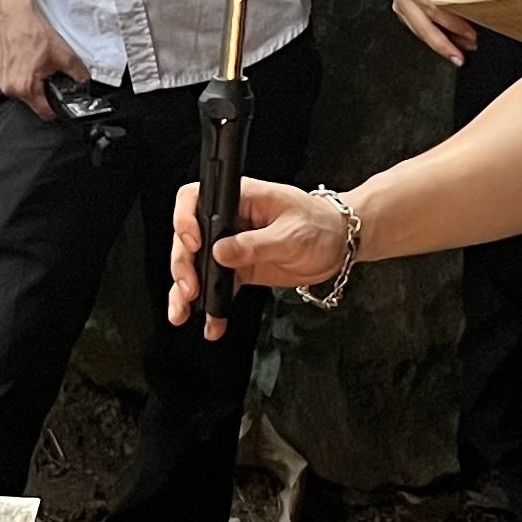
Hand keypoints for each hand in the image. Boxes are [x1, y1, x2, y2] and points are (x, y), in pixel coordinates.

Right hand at [0, 0, 90, 118]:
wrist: (16, 18)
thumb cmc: (33, 34)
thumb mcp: (63, 54)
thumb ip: (78, 73)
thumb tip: (84, 82)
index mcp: (26, 88)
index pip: (44, 114)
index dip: (56, 109)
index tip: (60, 102)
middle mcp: (11, 89)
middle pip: (34, 103)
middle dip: (44, 92)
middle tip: (49, 75)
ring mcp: (2, 82)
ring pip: (24, 93)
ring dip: (33, 85)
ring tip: (37, 66)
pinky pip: (15, 84)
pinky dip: (23, 77)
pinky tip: (28, 63)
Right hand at [166, 177, 351, 337]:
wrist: (338, 244)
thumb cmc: (320, 224)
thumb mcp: (291, 233)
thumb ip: (255, 244)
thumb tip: (221, 251)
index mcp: (239, 199)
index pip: (196, 199)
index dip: (185, 220)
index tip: (193, 244)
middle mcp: (229, 221)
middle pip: (189, 238)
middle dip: (183, 265)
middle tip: (190, 287)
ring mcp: (232, 246)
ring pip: (198, 266)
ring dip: (187, 289)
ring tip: (183, 310)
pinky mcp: (239, 269)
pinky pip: (218, 287)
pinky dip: (212, 306)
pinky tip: (212, 322)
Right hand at [396, 0, 490, 59]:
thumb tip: (469, 3)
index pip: (432, 9)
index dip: (452, 24)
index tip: (471, 34)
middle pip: (424, 26)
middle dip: (444, 44)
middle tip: (461, 57)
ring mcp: (403, 6)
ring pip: (422, 32)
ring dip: (443, 46)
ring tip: (459, 55)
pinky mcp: (407, 13)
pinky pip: (422, 30)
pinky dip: (438, 40)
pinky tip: (452, 46)